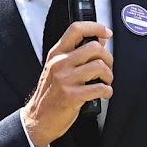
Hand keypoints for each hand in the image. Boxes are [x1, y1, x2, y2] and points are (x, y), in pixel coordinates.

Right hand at [22, 22, 113, 146]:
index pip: (76, 29)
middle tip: (107, 68)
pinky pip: (100, 88)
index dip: (95, 27)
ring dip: (108, 76)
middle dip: (108, 58)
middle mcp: (60, 64)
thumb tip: (99, 40)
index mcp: (56, 54)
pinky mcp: (72, 96)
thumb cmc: (50, 95)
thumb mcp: (58, 69)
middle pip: (94, 47)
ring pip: (100, 66)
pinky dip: (107, 91)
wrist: (38, 119)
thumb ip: (76, 53)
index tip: (106, 32)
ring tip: (105, 82)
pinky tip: (103, 93)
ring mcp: (65, 79)